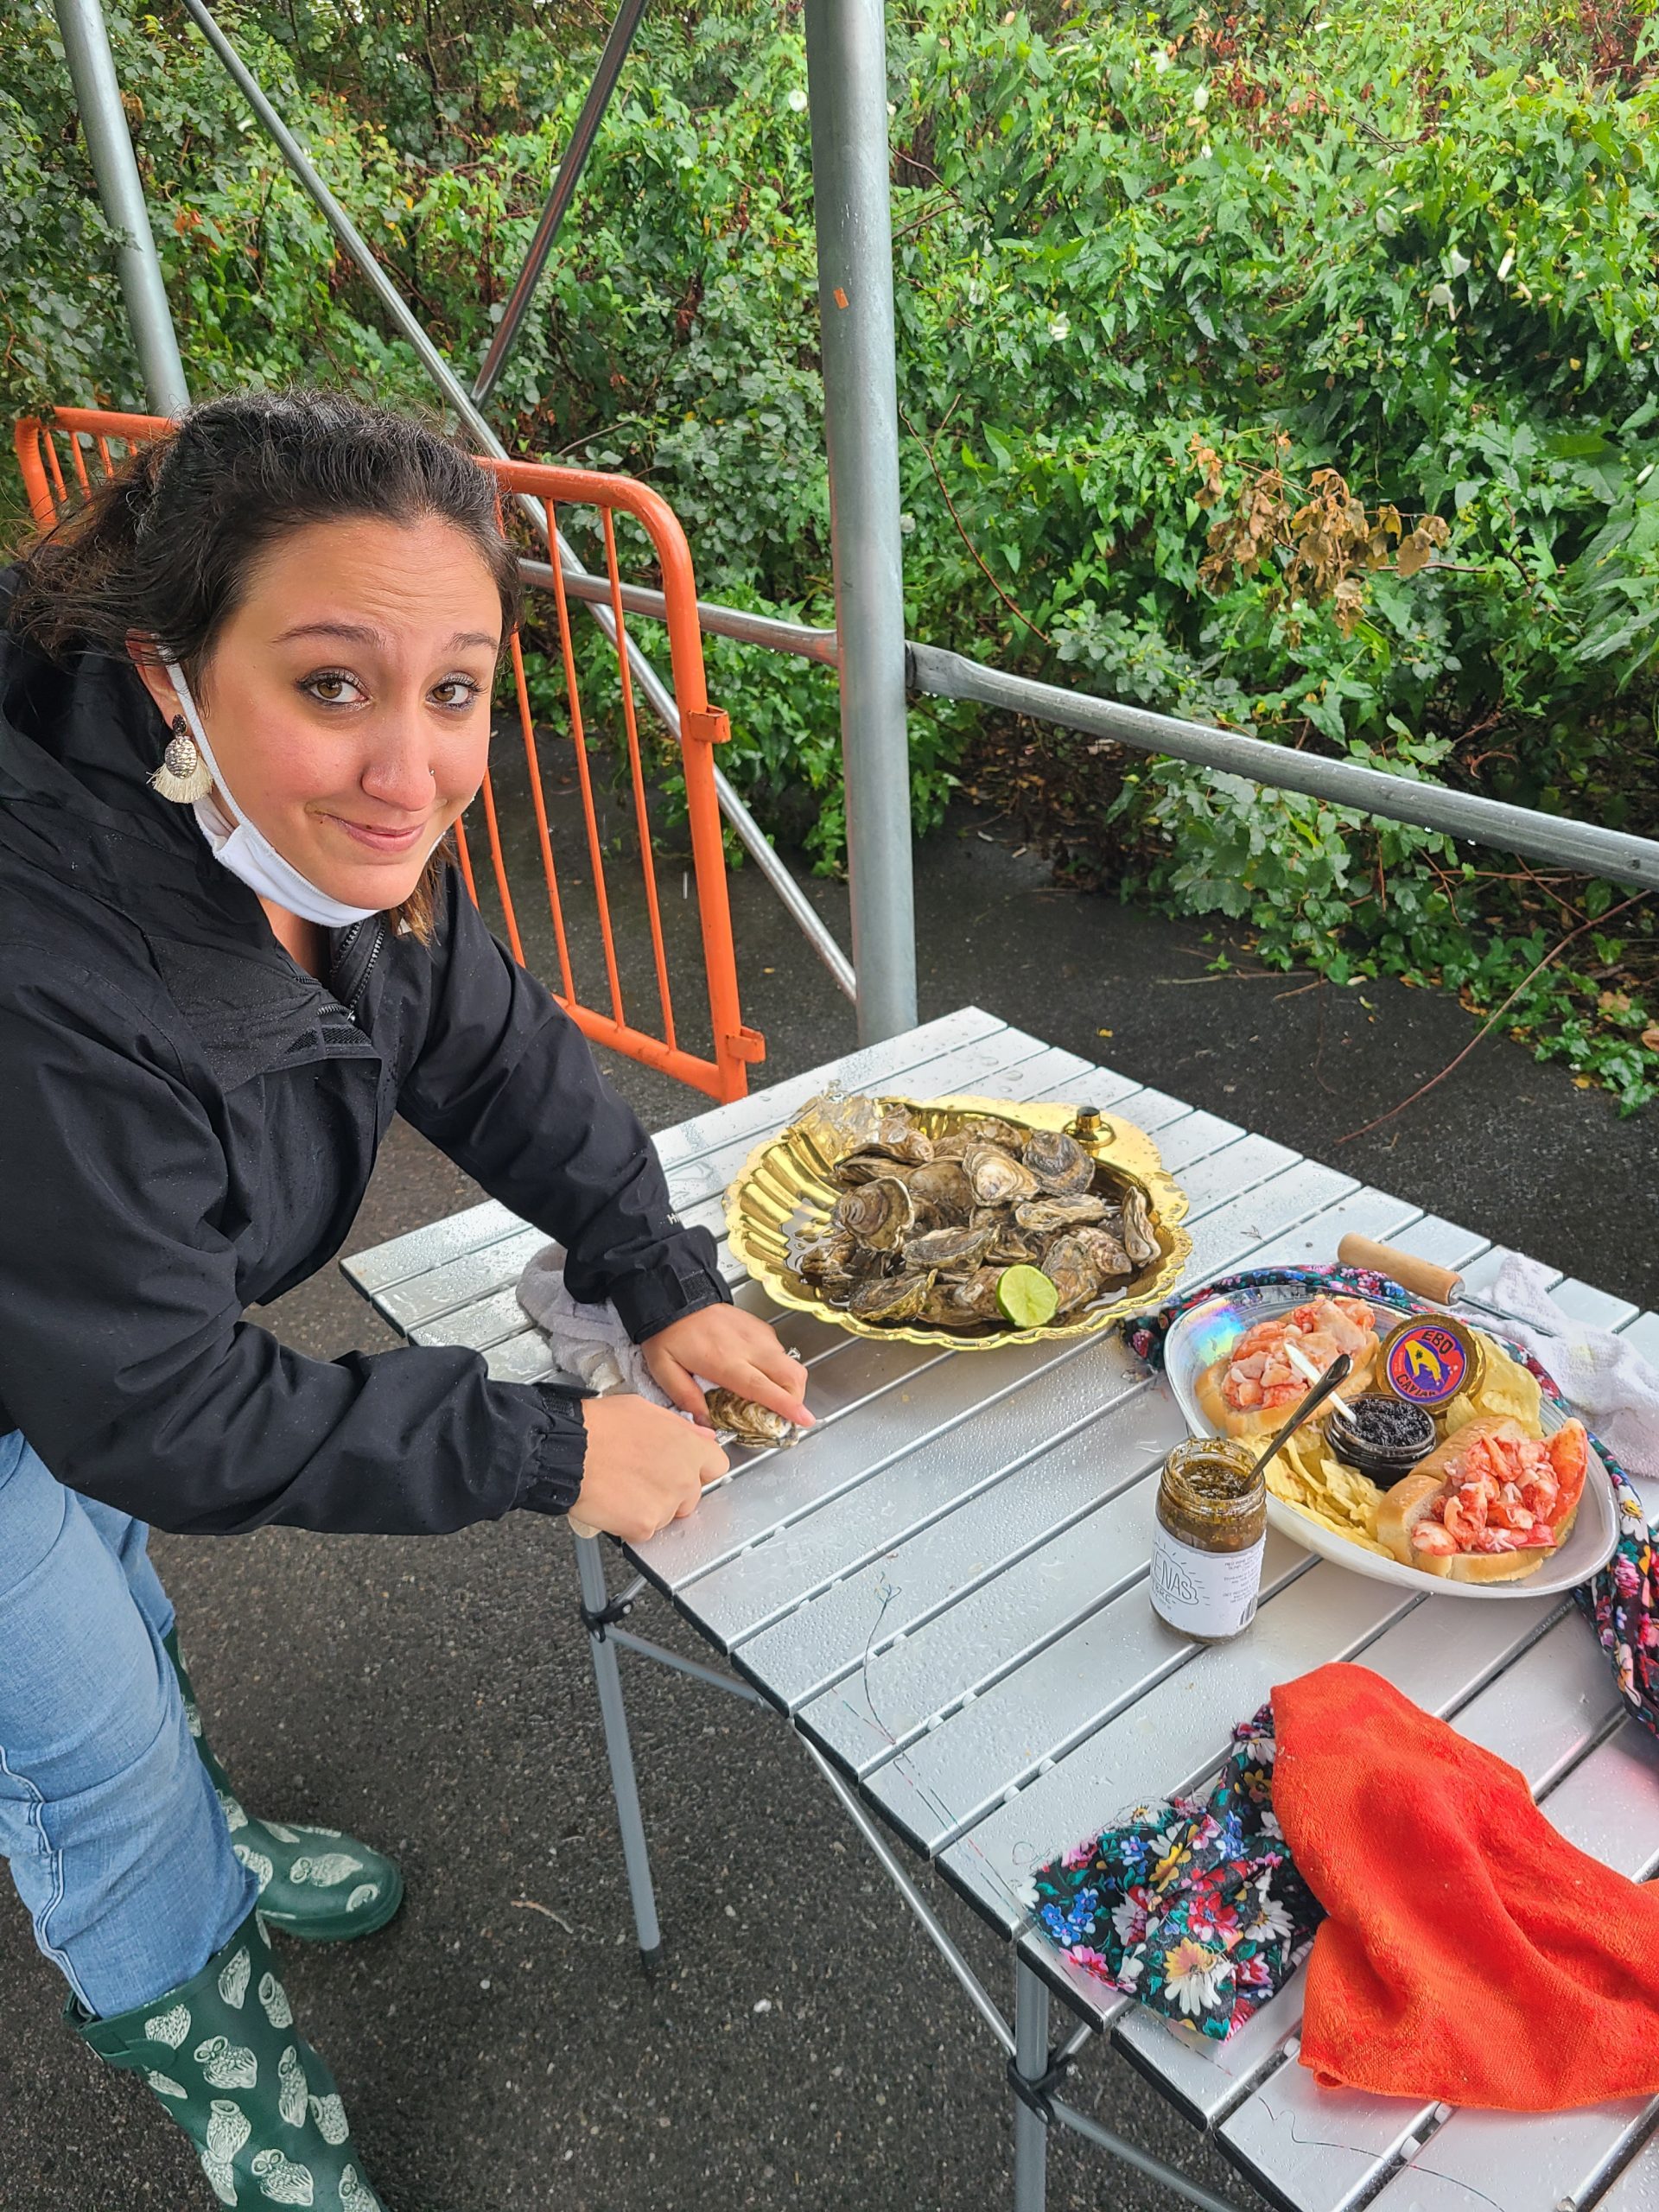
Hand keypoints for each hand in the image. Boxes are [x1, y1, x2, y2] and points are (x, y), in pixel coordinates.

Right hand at [573, 1396, 729, 1542]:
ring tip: (623, 1486)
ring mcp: (666, 1505)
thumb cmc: (599, 1427)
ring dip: (651, 1507)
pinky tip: (615, 1502)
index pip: (717, 1466)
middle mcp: (684, 1478)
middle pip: (692, 1496)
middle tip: (642, 1478)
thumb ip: (680, 1428)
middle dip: (672, 1491)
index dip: (699, 1468)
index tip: (685, 1469)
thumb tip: (703, 1438)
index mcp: (689, 1447)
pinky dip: (630, 1523)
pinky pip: (644, 1531)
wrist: (568, 1451)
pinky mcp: (644, 1526)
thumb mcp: (646, 1411)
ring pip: (668, 1515)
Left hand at [642, 1304, 813, 1429]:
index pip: (762, 1386)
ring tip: (771, 1397)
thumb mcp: (664, 1369)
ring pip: (790, 1364)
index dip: (786, 1404)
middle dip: (797, 1398)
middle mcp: (748, 1347)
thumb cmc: (670, 1332)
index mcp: (724, 1361)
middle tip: (787, 1414)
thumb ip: (685, 1397)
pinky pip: (781, 1352)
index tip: (803, 1418)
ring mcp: (758, 1335)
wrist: (677, 1297)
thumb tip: (703, 1422)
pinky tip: (760, 1374)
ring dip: (789, 1384)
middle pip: (791, 1375)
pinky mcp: (761, 1328)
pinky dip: (780, 1369)